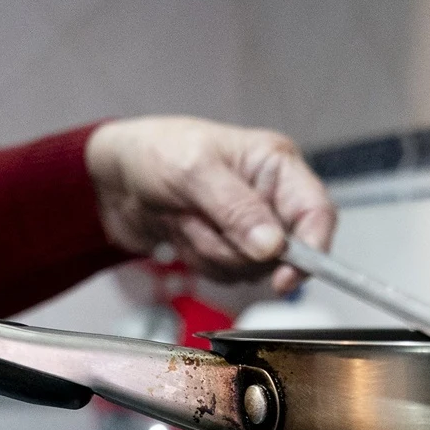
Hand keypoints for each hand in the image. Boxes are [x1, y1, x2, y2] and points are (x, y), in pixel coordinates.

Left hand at [85, 116, 336, 293]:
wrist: (112, 176)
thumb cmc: (154, 152)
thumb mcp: (193, 172)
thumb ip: (237, 210)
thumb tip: (274, 247)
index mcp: (275, 165)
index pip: (317, 213)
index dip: (311, 250)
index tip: (284, 277)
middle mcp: (269, 196)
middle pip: (281, 251)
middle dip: (234, 245)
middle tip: (198, 216)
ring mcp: (248, 225)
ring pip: (249, 268)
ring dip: (209, 251)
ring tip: (184, 216)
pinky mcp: (227, 247)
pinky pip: (225, 276)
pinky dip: (198, 259)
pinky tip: (181, 230)